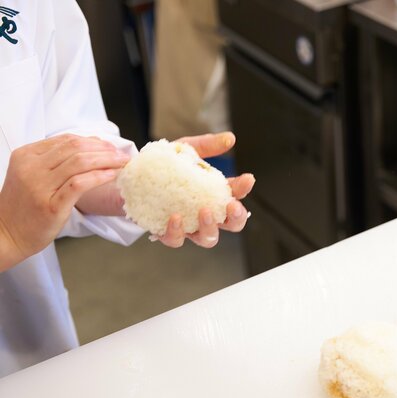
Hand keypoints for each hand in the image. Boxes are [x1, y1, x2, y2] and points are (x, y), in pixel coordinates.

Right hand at [0, 135, 128, 270]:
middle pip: (75, 148)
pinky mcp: (50, 205)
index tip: (111, 147)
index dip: (93, 141)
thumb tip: (90, 149)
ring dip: (107, 160)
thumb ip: (53, 161)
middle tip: (122, 155)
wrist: (6, 234)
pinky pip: (79, 184)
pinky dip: (99, 176)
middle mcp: (31, 168)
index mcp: (26, 156)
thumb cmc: (24, 206)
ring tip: (122, 163)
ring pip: (79, 162)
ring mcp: (39, 186)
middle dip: (104, 149)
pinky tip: (112, 175)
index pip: (66, 140)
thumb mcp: (31, 175)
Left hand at [157, 132, 254, 248]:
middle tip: (231, 206)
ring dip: (210, 228)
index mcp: (212, 193)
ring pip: (208, 239)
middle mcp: (204, 213)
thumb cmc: (161, 168)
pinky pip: (176, 240)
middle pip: (231, 225)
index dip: (243, 189)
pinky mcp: (166, 232)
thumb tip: (230, 138)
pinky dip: (177, 231)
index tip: (247, 179)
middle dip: (236, 218)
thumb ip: (206, 145)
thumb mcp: (184, 151)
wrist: (129, 178)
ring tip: (205, 212)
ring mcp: (187, 226)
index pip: (235, 195)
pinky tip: (176, 217)